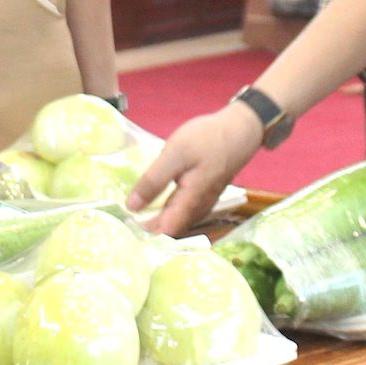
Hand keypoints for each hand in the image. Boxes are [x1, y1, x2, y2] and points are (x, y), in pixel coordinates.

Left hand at [129, 102, 264, 236]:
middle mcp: (199, 207)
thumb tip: (132, 206)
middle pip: (171, 227)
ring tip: (135, 217)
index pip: (164, 231)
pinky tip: (158, 203)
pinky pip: (185, 209)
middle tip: (123, 225)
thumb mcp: (175, 155)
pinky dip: (169, 210)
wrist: (242, 128)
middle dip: (149, 229)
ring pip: (179, 219)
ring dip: (159, 221)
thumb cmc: (208, 139)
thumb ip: (154, 181)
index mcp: (189, 201)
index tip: (123, 232)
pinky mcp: (207, 190)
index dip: (144, 236)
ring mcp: (205, 199)